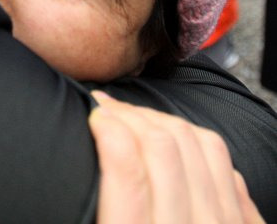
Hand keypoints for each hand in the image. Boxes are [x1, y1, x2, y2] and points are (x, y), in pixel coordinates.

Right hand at [89, 92, 264, 223]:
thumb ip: (105, 203)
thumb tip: (80, 154)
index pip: (128, 173)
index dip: (108, 130)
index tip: (92, 113)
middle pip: (164, 149)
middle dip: (130, 113)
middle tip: (105, 106)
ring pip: (201, 145)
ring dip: (162, 119)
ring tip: (135, 116)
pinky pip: (229, 168)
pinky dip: (198, 142)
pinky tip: (175, 141)